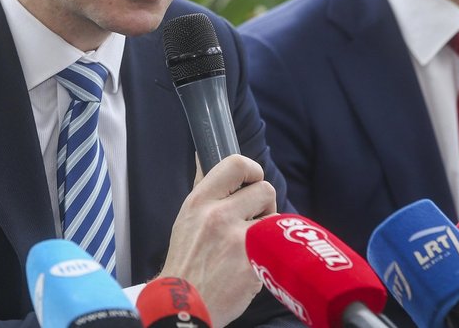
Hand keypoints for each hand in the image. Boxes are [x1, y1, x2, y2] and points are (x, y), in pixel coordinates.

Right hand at [158, 154, 276, 326]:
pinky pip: (276, 246)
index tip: (252, 181)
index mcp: (199, 201)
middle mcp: (218, 215)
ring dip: (269, 229)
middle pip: (264, 189)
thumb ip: (204, 189)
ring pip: (275, 217)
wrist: (183, 304)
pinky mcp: (254, 263)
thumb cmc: (185, 262)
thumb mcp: (187, 218)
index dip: (252, 170)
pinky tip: (254, 264)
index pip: (235, 164)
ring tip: (254, 243)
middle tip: (253, 220)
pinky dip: (270, 254)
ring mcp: (238, 240)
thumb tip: (204, 155)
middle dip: (264, 204)